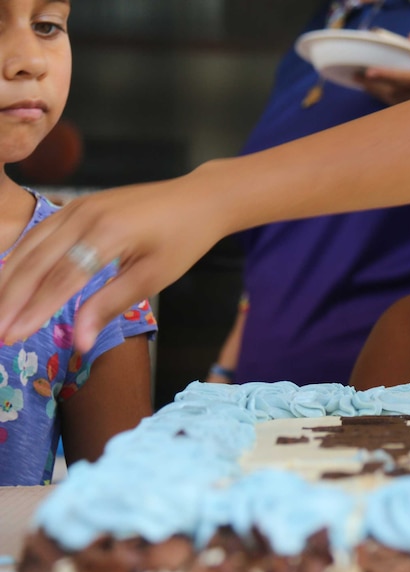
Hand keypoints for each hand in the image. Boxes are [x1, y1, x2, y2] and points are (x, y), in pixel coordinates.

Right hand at [0, 173, 225, 351]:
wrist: (199, 199)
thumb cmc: (182, 239)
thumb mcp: (153, 276)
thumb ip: (110, 305)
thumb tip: (80, 342)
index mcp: (108, 233)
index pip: (60, 279)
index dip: (33, 311)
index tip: (12, 337)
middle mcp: (85, 214)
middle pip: (35, 262)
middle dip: (10, 300)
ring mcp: (78, 206)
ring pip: (30, 246)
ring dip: (8, 280)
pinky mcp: (77, 205)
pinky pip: (39, 233)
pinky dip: (19, 257)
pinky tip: (8, 278)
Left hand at [355, 33, 409, 105]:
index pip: (405, 78)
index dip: (386, 75)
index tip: (370, 72)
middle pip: (393, 92)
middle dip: (374, 85)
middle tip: (356, 76)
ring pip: (393, 101)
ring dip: (376, 93)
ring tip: (360, 82)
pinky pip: (398, 106)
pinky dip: (384, 98)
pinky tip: (374, 91)